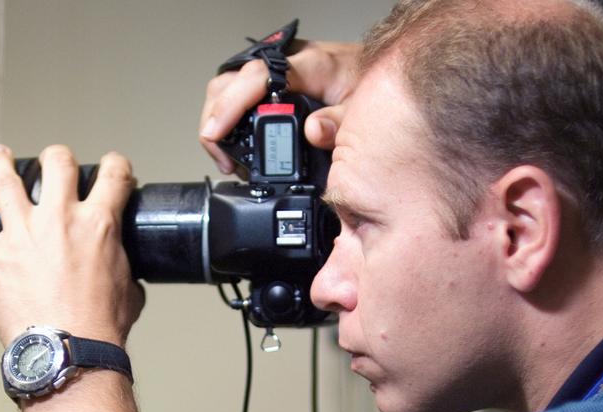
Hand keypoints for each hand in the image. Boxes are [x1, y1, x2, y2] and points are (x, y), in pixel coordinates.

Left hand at [0, 144, 143, 348]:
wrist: (69, 352)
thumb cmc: (97, 329)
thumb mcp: (129, 292)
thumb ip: (125, 270)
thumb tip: (124, 272)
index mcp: (98, 225)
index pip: (113, 174)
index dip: (114, 164)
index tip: (110, 167)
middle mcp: (59, 219)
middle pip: (58, 162)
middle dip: (58, 157)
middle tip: (54, 161)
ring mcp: (22, 234)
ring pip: (5, 179)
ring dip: (0, 162)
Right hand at [198, 40, 360, 173]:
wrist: (386, 74)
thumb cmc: (375, 87)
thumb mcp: (366, 108)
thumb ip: (342, 121)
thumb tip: (313, 131)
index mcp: (310, 65)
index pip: (257, 77)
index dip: (231, 104)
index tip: (216, 132)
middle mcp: (288, 63)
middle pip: (231, 81)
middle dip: (216, 120)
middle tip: (222, 158)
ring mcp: (278, 72)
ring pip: (229, 86)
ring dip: (219, 121)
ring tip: (227, 158)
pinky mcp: (275, 83)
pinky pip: (241, 95)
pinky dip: (230, 120)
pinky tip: (236, 144)